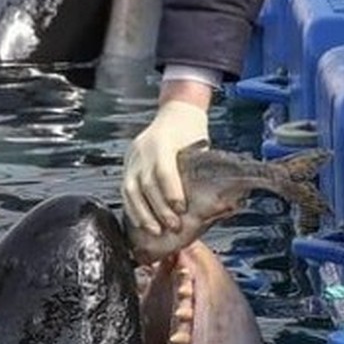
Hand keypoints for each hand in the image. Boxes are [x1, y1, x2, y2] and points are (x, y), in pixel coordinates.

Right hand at [122, 99, 208, 235]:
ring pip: (131, 190)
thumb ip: (201, 171)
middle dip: (159, 209)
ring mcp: (133, 157)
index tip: (181, 210)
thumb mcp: (199, 146)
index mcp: (162, 142)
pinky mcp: (127, 164)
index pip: (164, 171)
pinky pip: (125, 190)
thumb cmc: (192, 131)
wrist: (176, 112)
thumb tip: (217, 202)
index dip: (171, 193)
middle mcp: (143, 150)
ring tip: (155, 231)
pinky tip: (142, 223)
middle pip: (146, 184)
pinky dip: (133, 208)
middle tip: (173, 226)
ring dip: (142, 213)